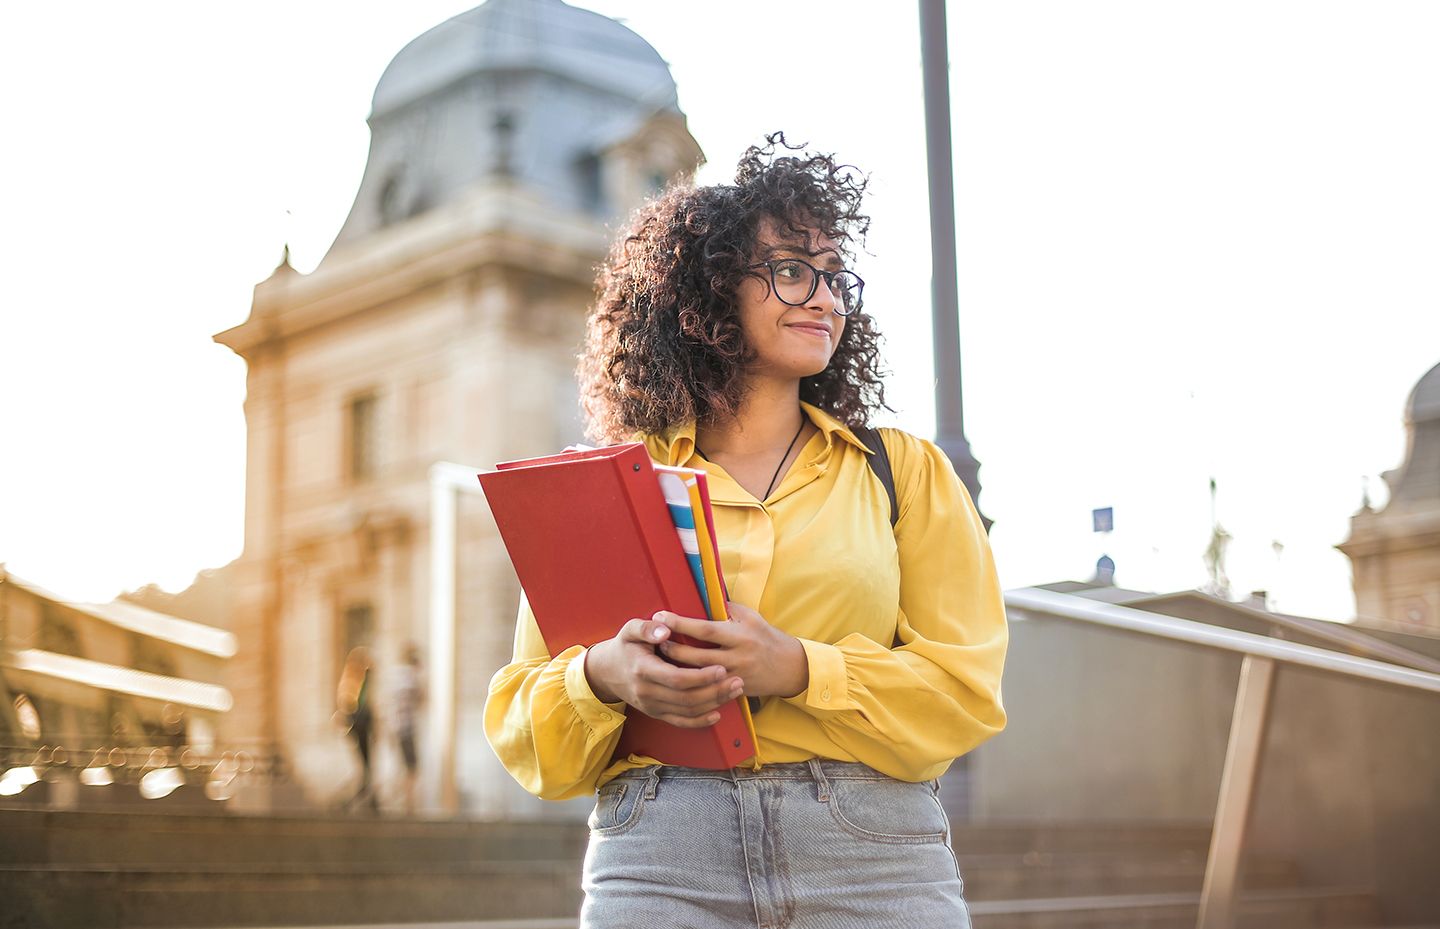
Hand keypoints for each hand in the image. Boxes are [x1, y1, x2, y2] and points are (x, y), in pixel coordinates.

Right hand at [584, 617, 743, 727]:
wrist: (607, 672)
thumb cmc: (625, 646)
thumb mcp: (630, 630)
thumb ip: (647, 628)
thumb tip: (665, 629)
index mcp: (643, 669)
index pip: (676, 678)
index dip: (700, 677)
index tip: (721, 669)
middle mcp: (647, 692)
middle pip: (686, 698)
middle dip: (714, 691)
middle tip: (737, 681)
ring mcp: (651, 706)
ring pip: (687, 711)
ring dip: (713, 703)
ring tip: (735, 691)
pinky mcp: (656, 713)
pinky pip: (680, 722)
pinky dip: (700, 721)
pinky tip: (717, 713)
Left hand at [654, 602, 807, 698]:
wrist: (789, 667)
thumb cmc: (766, 636)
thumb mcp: (750, 617)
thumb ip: (726, 608)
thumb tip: (701, 596)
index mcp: (740, 635)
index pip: (705, 629)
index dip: (681, 623)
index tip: (661, 616)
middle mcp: (737, 657)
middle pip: (697, 656)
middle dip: (673, 648)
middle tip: (654, 640)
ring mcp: (735, 677)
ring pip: (699, 676)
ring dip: (677, 667)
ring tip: (660, 658)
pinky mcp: (734, 691)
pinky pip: (708, 689)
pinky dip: (690, 683)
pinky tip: (676, 678)